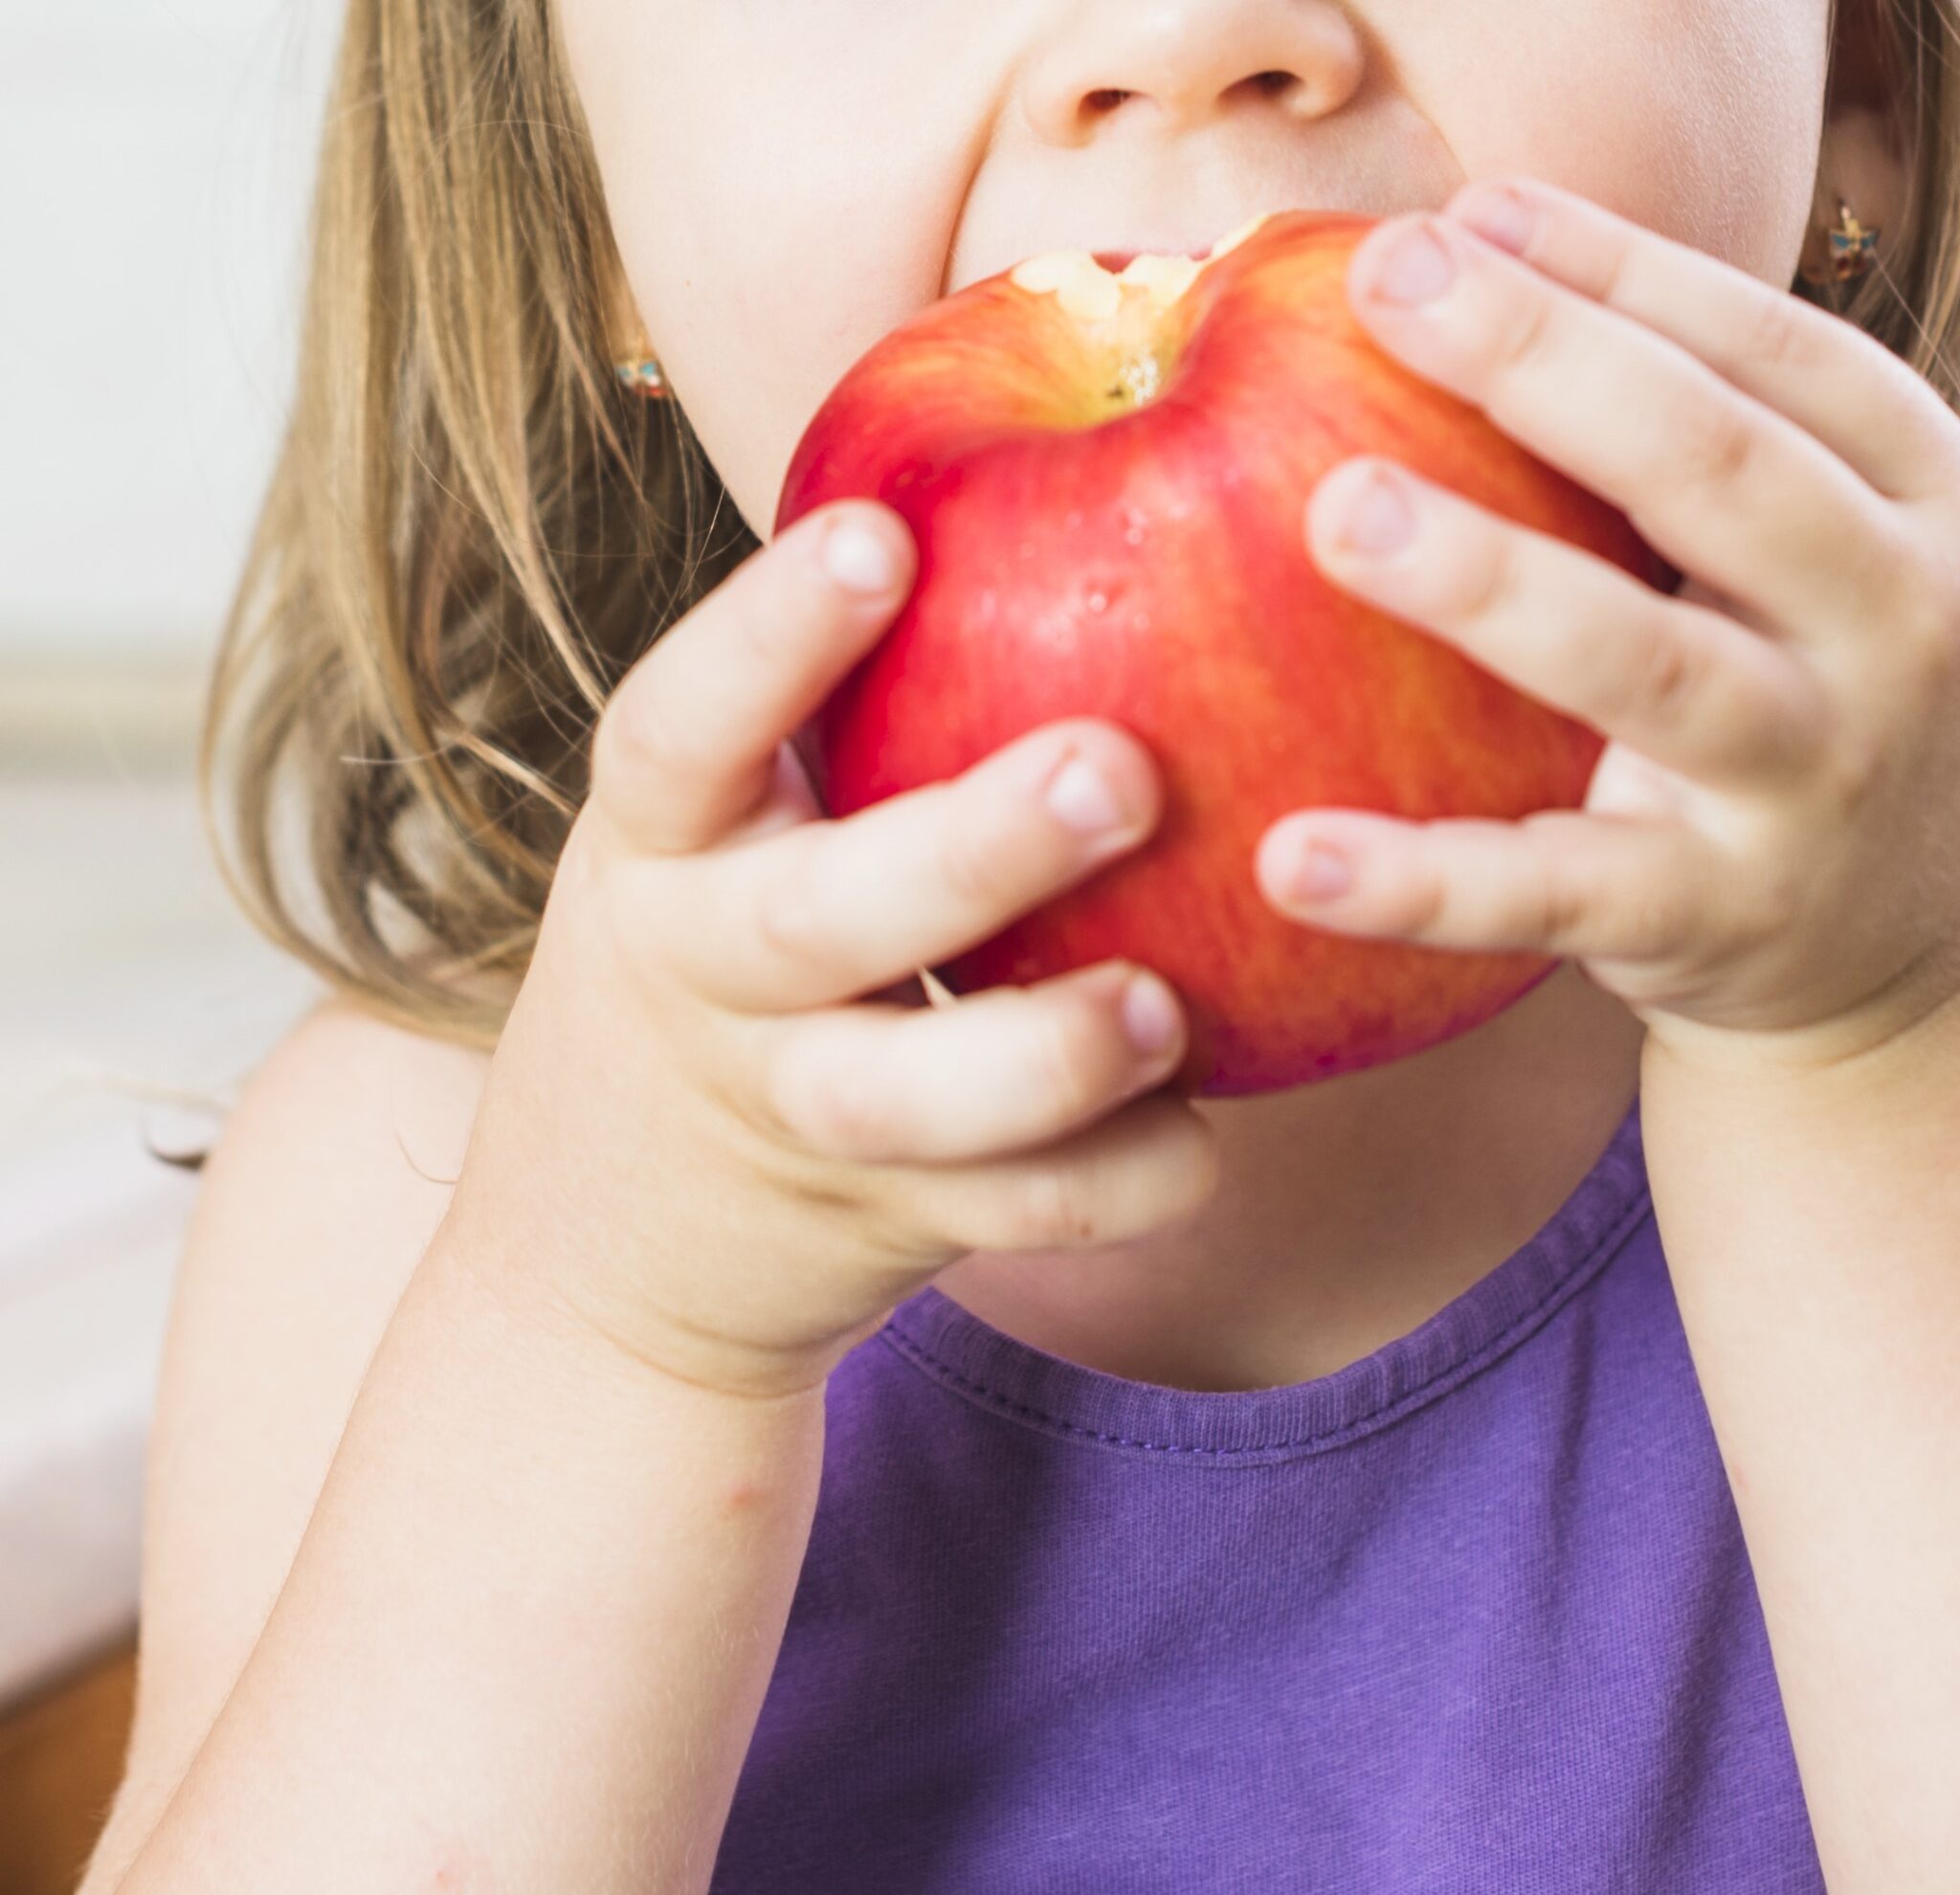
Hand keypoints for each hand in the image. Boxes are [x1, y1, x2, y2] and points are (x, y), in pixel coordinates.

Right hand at [450, 504, 1216, 1396]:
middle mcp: (705, 973)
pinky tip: (1201, 1139)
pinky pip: (1004, 1217)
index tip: (876, 536)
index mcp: (663, 843)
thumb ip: (840, 704)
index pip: (681, 726)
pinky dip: (1109, 1185)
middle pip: (816, 919)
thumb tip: (1065, 444)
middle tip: (1116, 769)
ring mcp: (789, 1110)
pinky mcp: (880, 1220)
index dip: (767, 637)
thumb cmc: (727, 946)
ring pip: (898, 1099)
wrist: (609, 1236)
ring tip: (1164, 1004)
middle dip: (966, 850)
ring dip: (1040, 1056)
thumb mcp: (724, 822)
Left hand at [1252, 176, 1959, 1068]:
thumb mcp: (1821, 551)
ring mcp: (1812, 784)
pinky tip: (1291, 856)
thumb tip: (1465, 238)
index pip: (1773, 350)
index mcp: (1933, 498)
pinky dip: (1420, 879)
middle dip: (1544, 362)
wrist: (1905, 967)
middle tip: (1386, 282)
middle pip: (1716, 470)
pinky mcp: (1713, 920)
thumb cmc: (1812, 699)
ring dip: (1488, 580)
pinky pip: (1549, 891)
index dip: (1616, 272)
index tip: (1462, 216)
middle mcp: (1900, 629)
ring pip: (1645, 667)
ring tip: (1340, 511)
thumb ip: (1696, 421)